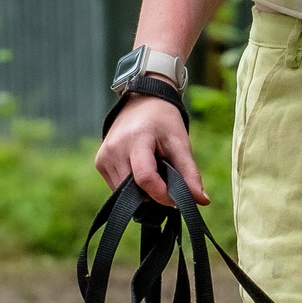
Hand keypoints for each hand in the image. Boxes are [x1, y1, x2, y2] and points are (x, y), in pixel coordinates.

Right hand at [94, 93, 205, 208]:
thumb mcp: (180, 143)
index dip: (162, 194)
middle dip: (153, 193)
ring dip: (141, 191)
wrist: (142, 102)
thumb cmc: (164, 122)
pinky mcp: (99, 163)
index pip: (145, 178)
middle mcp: (114, 149)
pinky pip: (116, 187)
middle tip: (166, 178)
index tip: (175, 200)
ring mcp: (103, 157)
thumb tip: (202, 201)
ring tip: (152, 169)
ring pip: (124, 192)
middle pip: (134, 189)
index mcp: (136, 140)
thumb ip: (190, 173)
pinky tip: (139, 168)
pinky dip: (131, 186)